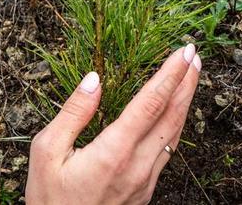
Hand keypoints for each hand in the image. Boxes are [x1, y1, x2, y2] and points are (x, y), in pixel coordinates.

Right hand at [26, 45, 201, 204]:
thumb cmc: (49, 199)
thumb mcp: (46, 151)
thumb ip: (73, 113)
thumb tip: (94, 79)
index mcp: (113, 152)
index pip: (150, 104)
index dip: (169, 75)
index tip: (183, 52)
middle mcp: (137, 166)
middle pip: (172, 117)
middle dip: (187, 83)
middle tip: (195, 55)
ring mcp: (145, 180)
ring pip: (175, 134)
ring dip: (185, 102)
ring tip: (191, 77)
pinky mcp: (145, 189)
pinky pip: (168, 150)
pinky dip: (175, 124)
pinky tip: (174, 113)